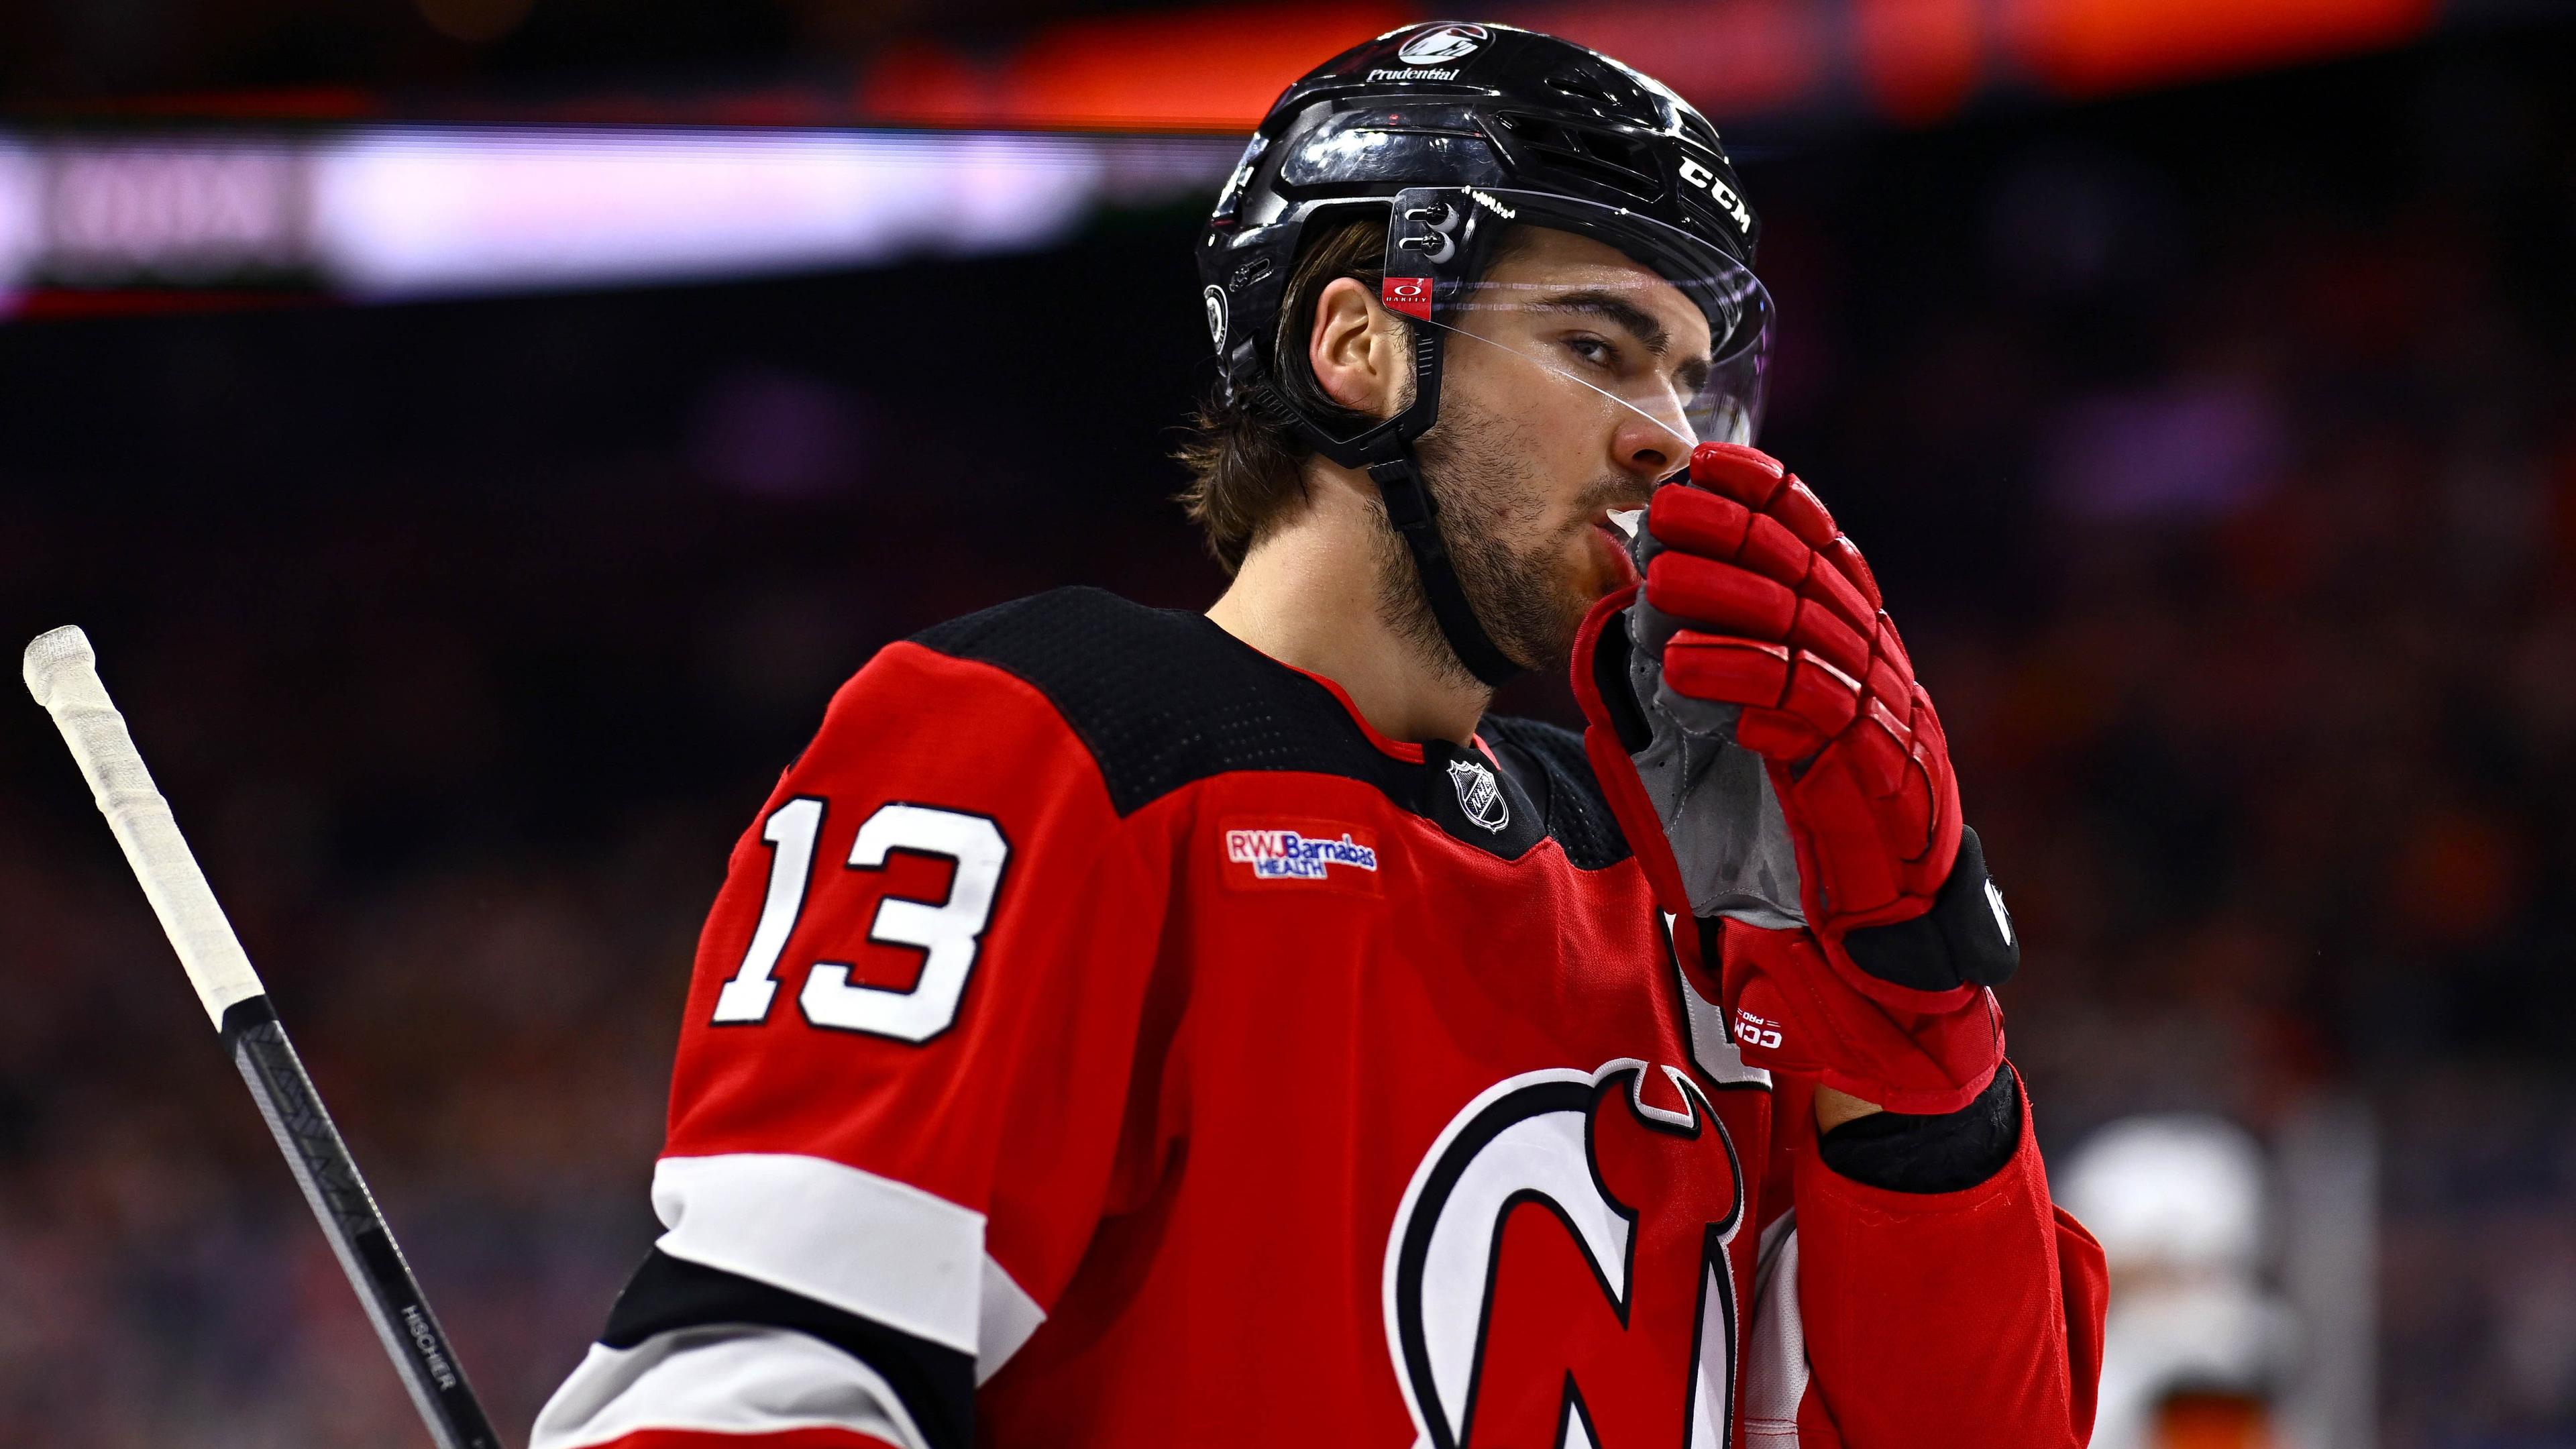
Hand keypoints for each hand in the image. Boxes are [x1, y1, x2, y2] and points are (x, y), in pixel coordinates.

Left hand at [1573, 443, 2015, 1114]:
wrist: (1855, 958)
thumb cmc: (1780, 850)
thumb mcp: (1717, 748)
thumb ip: (1681, 682)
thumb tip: (1614, 614)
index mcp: (1850, 647)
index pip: (1818, 542)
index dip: (1767, 494)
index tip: (1702, 460)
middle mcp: (1878, 668)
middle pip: (1810, 571)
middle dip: (1735, 530)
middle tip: (1664, 505)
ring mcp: (1886, 719)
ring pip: (1808, 628)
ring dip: (1727, 594)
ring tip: (1658, 575)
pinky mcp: (1875, 776)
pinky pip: (1812, 705)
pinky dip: (1744, 677)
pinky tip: (1683, 663)